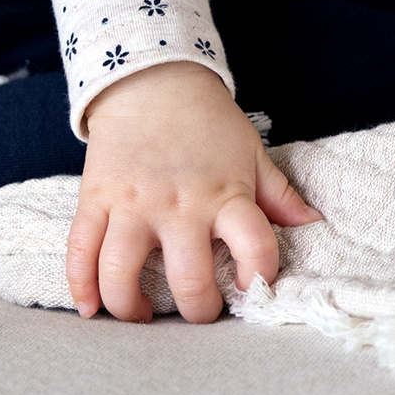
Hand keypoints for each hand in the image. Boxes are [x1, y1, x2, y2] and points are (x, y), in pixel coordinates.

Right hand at [67, 61, 320, 322]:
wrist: (154, 79)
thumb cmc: (208, 122)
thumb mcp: (250, 153)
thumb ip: (279, 195)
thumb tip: (314, 225)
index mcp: (225, 194)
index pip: (255, 246)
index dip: (259, 277)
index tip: (251, 288)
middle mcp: (179, 204)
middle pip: (187, 278)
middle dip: (196, 311)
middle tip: (197, 311)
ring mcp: (132, 202)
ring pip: (121, 270)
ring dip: (129, 306)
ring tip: (140, 315)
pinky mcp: (96, 197)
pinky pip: (80, 248)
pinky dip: (80, 284)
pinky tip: (90, 306)